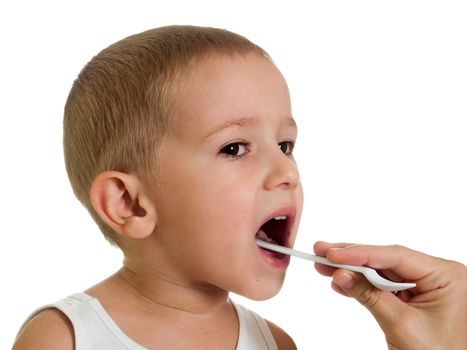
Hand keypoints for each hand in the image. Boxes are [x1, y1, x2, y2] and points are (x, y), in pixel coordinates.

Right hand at [314, 241, 466, 349]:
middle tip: (322, 251)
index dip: (360, 253)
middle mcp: (436, 275)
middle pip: (385, 260)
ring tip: (324, 266)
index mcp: (445, 275)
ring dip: (353, 271)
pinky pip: (384, 286)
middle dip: (352, 259)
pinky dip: (362, 286)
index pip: (395, 256)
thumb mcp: (401, 325)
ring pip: (381, 272)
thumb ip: (369, 296)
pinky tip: (341, 283)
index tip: (332, 253)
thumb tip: (341, 275)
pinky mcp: (414, 297)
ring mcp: (425, 285)